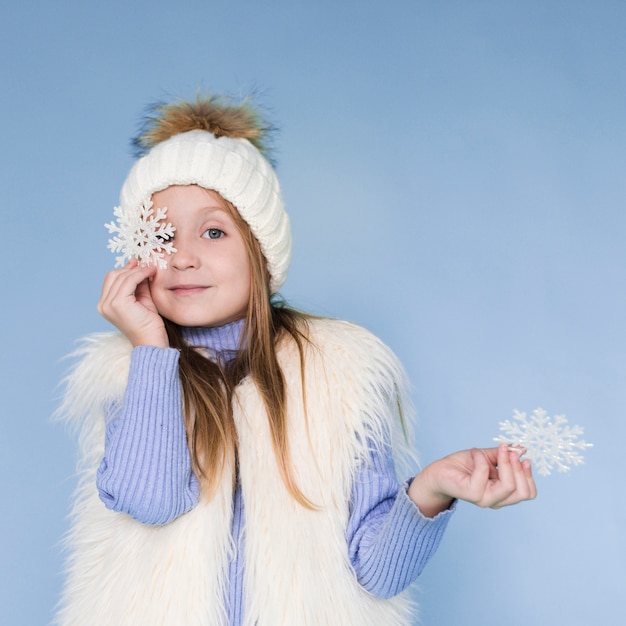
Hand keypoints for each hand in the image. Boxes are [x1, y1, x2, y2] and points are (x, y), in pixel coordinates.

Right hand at [98, 259, 168, 346]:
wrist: (152, 341)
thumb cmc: (149, 324)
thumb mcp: (142, 299)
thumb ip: (138, 285)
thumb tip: (140, 266)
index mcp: (105, 304)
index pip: (111, 279)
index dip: (125, 269)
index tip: (139, 263)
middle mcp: (103, 304)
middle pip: (114, 275)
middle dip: (131, 268)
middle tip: (147, 265)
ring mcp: (109, 304)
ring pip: (122, 276)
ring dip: (138, 270)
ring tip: (152, 269)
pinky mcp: (118, 303)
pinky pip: (129, 281)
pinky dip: (140, 273)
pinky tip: (151, 272)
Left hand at [408, 443, 536, 517]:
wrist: (440, 470)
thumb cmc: (464, 465)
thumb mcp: (488, 457)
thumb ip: (505, 455)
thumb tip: (522, 449)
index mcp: (503, 493)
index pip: (528, 493)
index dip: (529, 475)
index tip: (522, 456)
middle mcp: (496, 499)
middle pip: (522, 491)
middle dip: (519, 468)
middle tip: (509, 451)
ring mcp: (484, 499)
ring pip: (508, 486)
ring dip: (504, 462)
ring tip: (496, 449)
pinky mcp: (472, 493)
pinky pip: (484, 473)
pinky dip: (481, 458)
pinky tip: (474, 452)